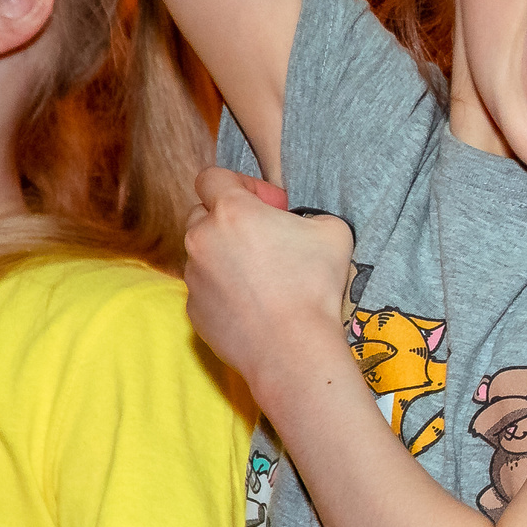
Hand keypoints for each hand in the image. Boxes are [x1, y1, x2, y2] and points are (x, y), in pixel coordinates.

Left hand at [183, 166, 353, 394]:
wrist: (293, 348)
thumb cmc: (314, 287)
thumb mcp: (334, 234)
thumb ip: (310, 216)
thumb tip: (303, 225)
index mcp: (232, 212)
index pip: (213, 177)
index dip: (241, 184)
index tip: (267, 206)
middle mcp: (202, 238)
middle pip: (202, 213)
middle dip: (228, 220)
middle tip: (264, 240)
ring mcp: (193, 275)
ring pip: (202, 253)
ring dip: (225, 256)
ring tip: (261, 278)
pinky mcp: (193, 308)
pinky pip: (205, 288)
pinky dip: (224, 290)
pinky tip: (255, 304)